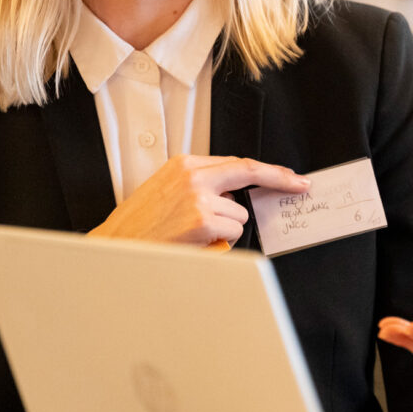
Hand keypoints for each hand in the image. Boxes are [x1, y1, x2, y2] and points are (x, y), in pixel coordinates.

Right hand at [90, 155, 309, 245]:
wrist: (112, 249)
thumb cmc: (140, 226)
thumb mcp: (166, 191)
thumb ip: (201, 185)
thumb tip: (236, 193)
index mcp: (184, 165)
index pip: (238, 162)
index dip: (269, 170)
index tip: (292, 176)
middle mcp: (193, 176)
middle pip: (250, 172)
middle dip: (279, 179)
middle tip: (300, 186)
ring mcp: (198, 198)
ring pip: (240, 214)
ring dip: (226, 229)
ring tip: (195, 236)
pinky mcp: (202, 221)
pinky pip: (232, 232)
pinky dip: (221, 243)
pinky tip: (196, 244)